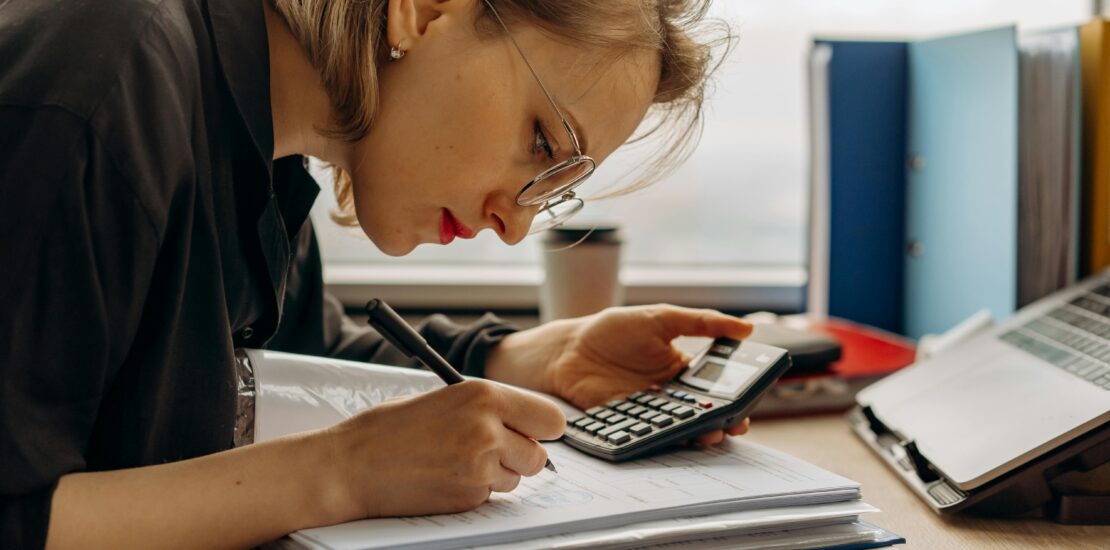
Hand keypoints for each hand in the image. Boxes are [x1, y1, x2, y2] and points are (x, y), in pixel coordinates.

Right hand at [323, 380, 564, 519]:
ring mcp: (479, 467)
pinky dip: (475, 490)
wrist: (351, 466)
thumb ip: (487, 407)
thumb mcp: (445, 398)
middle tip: (494, 450)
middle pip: (539, 455)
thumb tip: (522, 422)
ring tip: (458, 460)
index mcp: (484, 395)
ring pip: (517, 479)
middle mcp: (488, 429)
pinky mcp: (468, 497)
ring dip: (498, 474)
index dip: (543, 429)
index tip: (534, 431)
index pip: (551, 418)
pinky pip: (490, 496)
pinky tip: (445, 477)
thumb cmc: (389, 428)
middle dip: (522, 455)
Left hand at [488, 304, 752, 446]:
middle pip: (702, 412)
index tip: (748, 401)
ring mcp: (649, 411)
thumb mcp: (661, 317)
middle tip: (736, 424)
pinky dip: (665, 438)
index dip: (734, 396)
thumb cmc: (614, 330)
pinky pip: (651, 434)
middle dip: (722, 420)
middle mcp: (669, 394)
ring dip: (699, 433)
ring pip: (681, 427)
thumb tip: (747, 328)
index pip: (716, 387)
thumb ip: (702, 323)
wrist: (569, 348)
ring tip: (712, 433)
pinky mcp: (629, 423)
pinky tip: (676, 435)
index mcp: (681, 369)